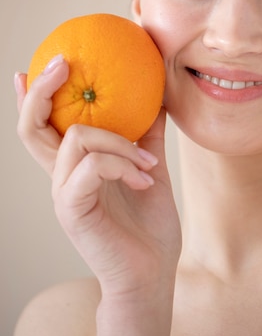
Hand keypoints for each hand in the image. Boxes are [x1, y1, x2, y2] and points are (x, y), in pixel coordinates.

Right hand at [15, 56, 181, 297]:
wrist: (152, 273)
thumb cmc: (149, 225)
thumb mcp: (150, 169)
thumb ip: (146, 136)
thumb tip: (156, 98)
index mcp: (76, 167)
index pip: (43, 127)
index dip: (32, 97)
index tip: (32, 66)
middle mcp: (61, 177)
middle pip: (31, 127)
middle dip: (41, 90)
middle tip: (61, 62)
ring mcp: (64, 194)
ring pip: (76, 139)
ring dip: (120, 143)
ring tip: (147, 164)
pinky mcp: (73, 210)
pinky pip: (92, 166)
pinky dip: (123, 164)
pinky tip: (145, 178)